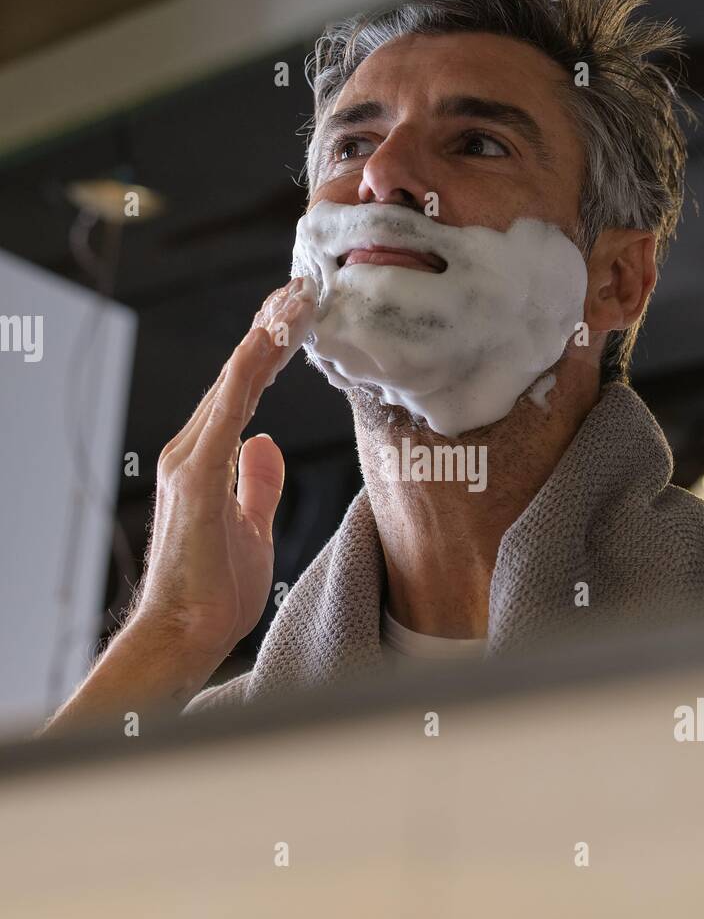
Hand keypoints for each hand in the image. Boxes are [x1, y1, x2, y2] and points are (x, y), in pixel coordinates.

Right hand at [130, 279, 314, 674]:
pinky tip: (273, 337)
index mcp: (205, 460)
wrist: (182, 634)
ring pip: (234, 380)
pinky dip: (252, 368)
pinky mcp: (195, 474)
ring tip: (299, 295)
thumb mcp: (252, 529)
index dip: (270, 351)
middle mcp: (192, 449)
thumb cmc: (213, 592)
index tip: (299, 314)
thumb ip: (256, 484)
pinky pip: (229, 408)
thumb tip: (267, 444)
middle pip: (238, 375)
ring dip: (268, 334)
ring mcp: (190, 459)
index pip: (243, 391)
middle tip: (304, 284)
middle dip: (272, 328)